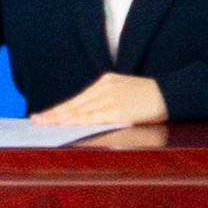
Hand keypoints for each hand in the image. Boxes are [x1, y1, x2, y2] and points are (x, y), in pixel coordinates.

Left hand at [40, 74, 167, 128]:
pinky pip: (93, 117)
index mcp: (106, 82)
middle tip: (35, 120)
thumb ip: (108, 99)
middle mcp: (105, 88)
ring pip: (80, 111)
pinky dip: (77, 122)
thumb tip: (90, 114)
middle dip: (54, 114)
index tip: (43, 115)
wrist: (172, 94)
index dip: (59, 108)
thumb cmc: (151, 96)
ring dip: (61, 119)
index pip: (77, 99)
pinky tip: (66, 125)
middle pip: (74, 104)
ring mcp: (110, 99)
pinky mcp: (118, 111)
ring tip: (45, 124)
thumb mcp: (126, 90)